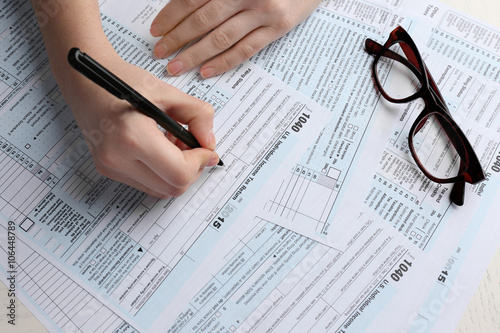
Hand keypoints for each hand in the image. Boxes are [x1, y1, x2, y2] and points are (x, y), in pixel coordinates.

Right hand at [65, 55, 219, 197]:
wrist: (85, 80)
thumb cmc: (122, 80)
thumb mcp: (167, 91)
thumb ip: (197, 115)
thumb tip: (210, 143)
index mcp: (132, 137)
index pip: (178, 172)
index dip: (200, 162)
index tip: (207, 150)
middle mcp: (117, 158)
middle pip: (172, 187)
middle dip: (192, 169)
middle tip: (195, 146)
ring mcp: (110, 167)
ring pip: (161, 190)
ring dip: (177, 172)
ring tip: (176, 144)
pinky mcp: (108, 169)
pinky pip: (146, 183)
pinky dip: (161, 171)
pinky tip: (161, 148)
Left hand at [150, 0, 320, 77]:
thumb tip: (186, 6)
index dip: (171, 16)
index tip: (156, 30)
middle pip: (203, 21)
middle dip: (177, 39)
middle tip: (160, 52)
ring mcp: (264, 13)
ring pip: (221, 38)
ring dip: (196, 54)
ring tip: (177, 66)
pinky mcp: (278, 28)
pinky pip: (246, 49)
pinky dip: (224, 62)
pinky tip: (207, 71)